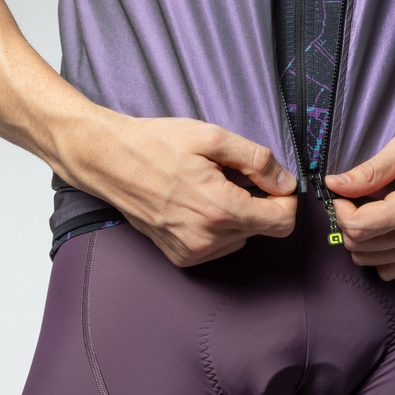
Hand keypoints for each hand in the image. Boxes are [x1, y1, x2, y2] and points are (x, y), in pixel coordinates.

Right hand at [58, 114, 297, 266]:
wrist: (109, 160)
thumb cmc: (156, 144)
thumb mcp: (213, 137)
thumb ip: (257, 160)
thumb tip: (286, 181)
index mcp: (220, 210)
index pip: (282, 222)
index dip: (286, 199)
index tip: (273, 181)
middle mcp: (207, 240)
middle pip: (263, 229)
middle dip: (258, 201)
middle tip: (231, 175)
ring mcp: (192, 253)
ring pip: (242, 237)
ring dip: (237, 213)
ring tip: (209, 186)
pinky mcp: (181, 257)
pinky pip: (220, 245)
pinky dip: (219, 224)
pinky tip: (197, 201)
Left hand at [325, 110, 394, 280]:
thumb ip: (370, 171)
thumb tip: (336, 184)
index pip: (359, 227)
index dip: (340, 209)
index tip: (341, 190)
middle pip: (362, 247)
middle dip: (347, 221)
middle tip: (353, 194)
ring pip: (374, 260)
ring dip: (362, 236)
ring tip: (370, 205)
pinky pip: (393, 267)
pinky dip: (379, 250)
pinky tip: (384, 223)